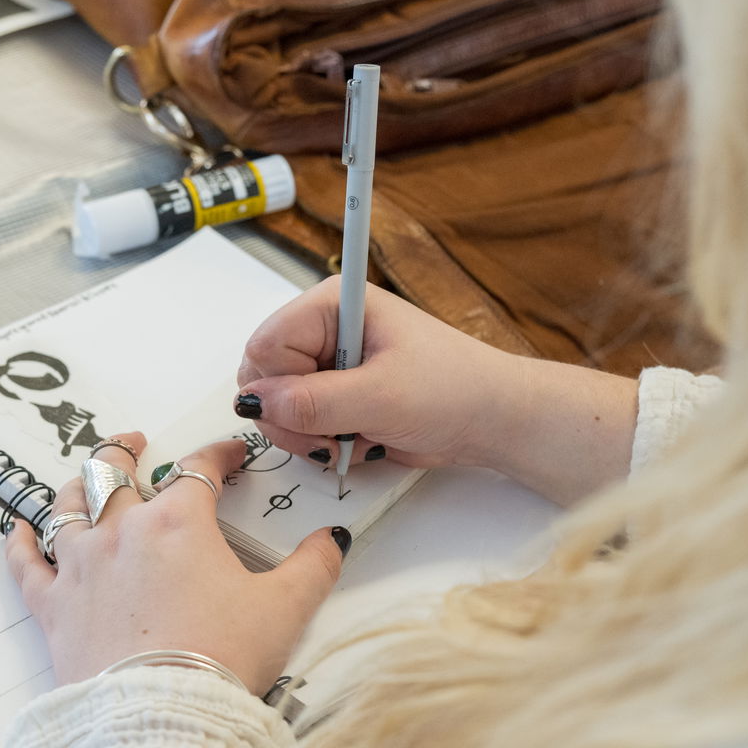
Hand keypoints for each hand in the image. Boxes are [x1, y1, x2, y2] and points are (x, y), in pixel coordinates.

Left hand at [4, 434, 347, 695]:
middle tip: (135, 443)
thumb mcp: (284, 610)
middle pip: (115, 472)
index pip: (198, 469)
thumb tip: (332, 541)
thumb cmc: (219, 660)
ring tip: (86, 477)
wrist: (161, 716)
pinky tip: (17, 530)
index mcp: (178, 523)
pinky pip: (24, 563)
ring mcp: (80, 566)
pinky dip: (19, 542)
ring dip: (77, 485)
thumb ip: (313, 567)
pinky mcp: (52, 606)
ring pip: (67, 505)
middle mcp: (122, 532)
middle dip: (127, 451)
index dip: (218, 455)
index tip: (230, 454)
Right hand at [236, 281, 518, 471]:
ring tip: (356, 435)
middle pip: (262, 377)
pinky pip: (300, 425)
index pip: (265, 345)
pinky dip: (325, 442)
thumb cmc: (454, 390)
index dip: (282, 385)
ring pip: (277, 407)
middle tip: (334, 432)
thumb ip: (312, 401)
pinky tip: (362, 439)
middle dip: (294, 417)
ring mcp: (328, 364)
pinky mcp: (335, 395)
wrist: (492, 420)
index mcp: (331, 305)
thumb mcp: (381, 396)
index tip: (322, 405)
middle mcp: (323, 329)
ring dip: (312, 434)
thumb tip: (255, 402)